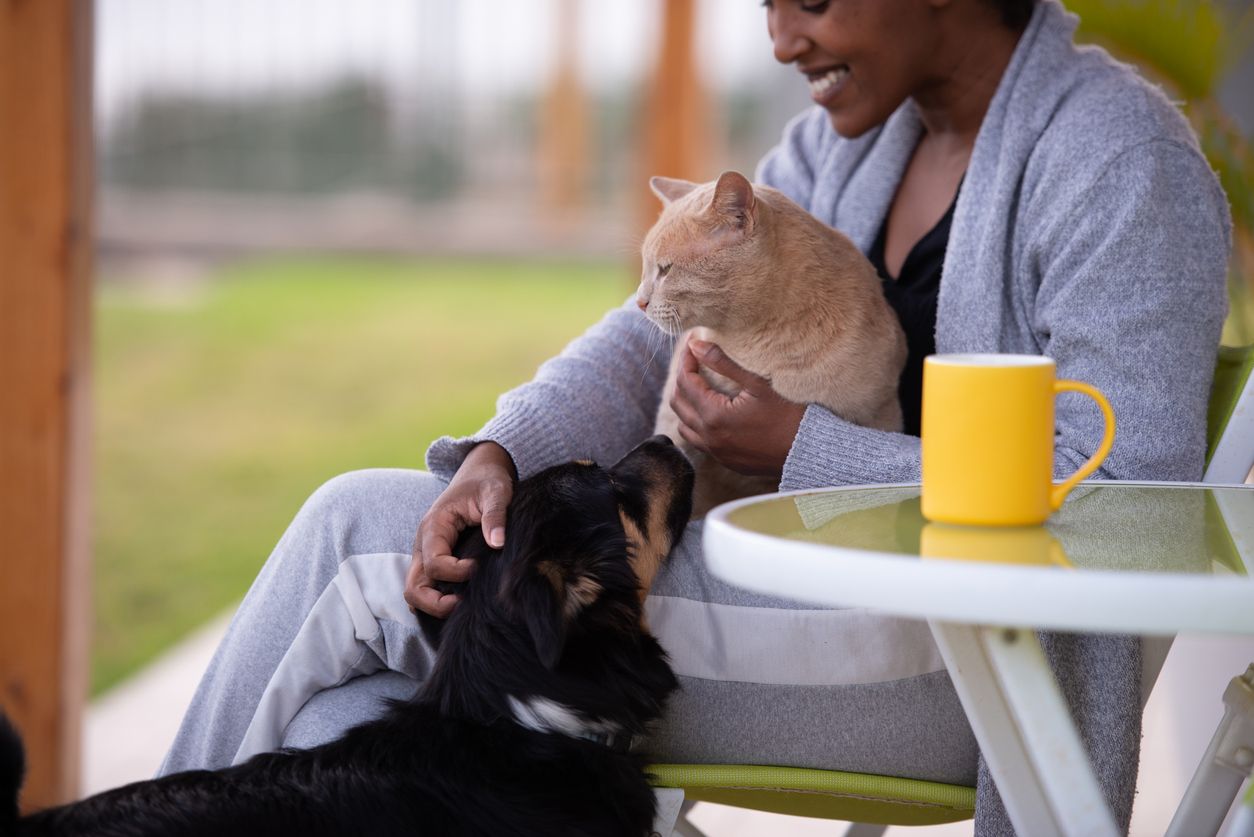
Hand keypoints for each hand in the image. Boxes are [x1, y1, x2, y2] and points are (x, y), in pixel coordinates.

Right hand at [405, 441, 516, 617]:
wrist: (479, 473)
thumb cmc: (487, 482)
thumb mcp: (496, 492)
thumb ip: (496, 515)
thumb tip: (498, 543)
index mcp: (434, 526)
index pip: (434, 563)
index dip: (456, 573)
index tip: (478, 567)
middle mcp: (423, 544)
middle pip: (414, 587)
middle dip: (436, 603)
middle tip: (464, 604)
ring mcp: (425, 555)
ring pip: (416, 591)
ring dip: (435, 605)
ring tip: (464, 605)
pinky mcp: (433, 561)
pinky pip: (426, 588)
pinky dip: (436, 601)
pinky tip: (461, 601)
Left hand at [670, 338, 805, 478]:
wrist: (809, 451)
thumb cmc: (788, 414)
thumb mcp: (756, 383)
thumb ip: (722, 362)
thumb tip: (695, 345)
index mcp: (713, 415)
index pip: (685, 381)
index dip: (687, 360)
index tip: (693, 344)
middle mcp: (709, 437)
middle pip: (678, 402)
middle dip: (682, 378)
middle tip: (694, 361)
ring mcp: (716, 452)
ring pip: (684, 425)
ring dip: (686, 403)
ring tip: (699, 384)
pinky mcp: (725, 461)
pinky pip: (698, 440)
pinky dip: (696, 423)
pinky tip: (710, 411)